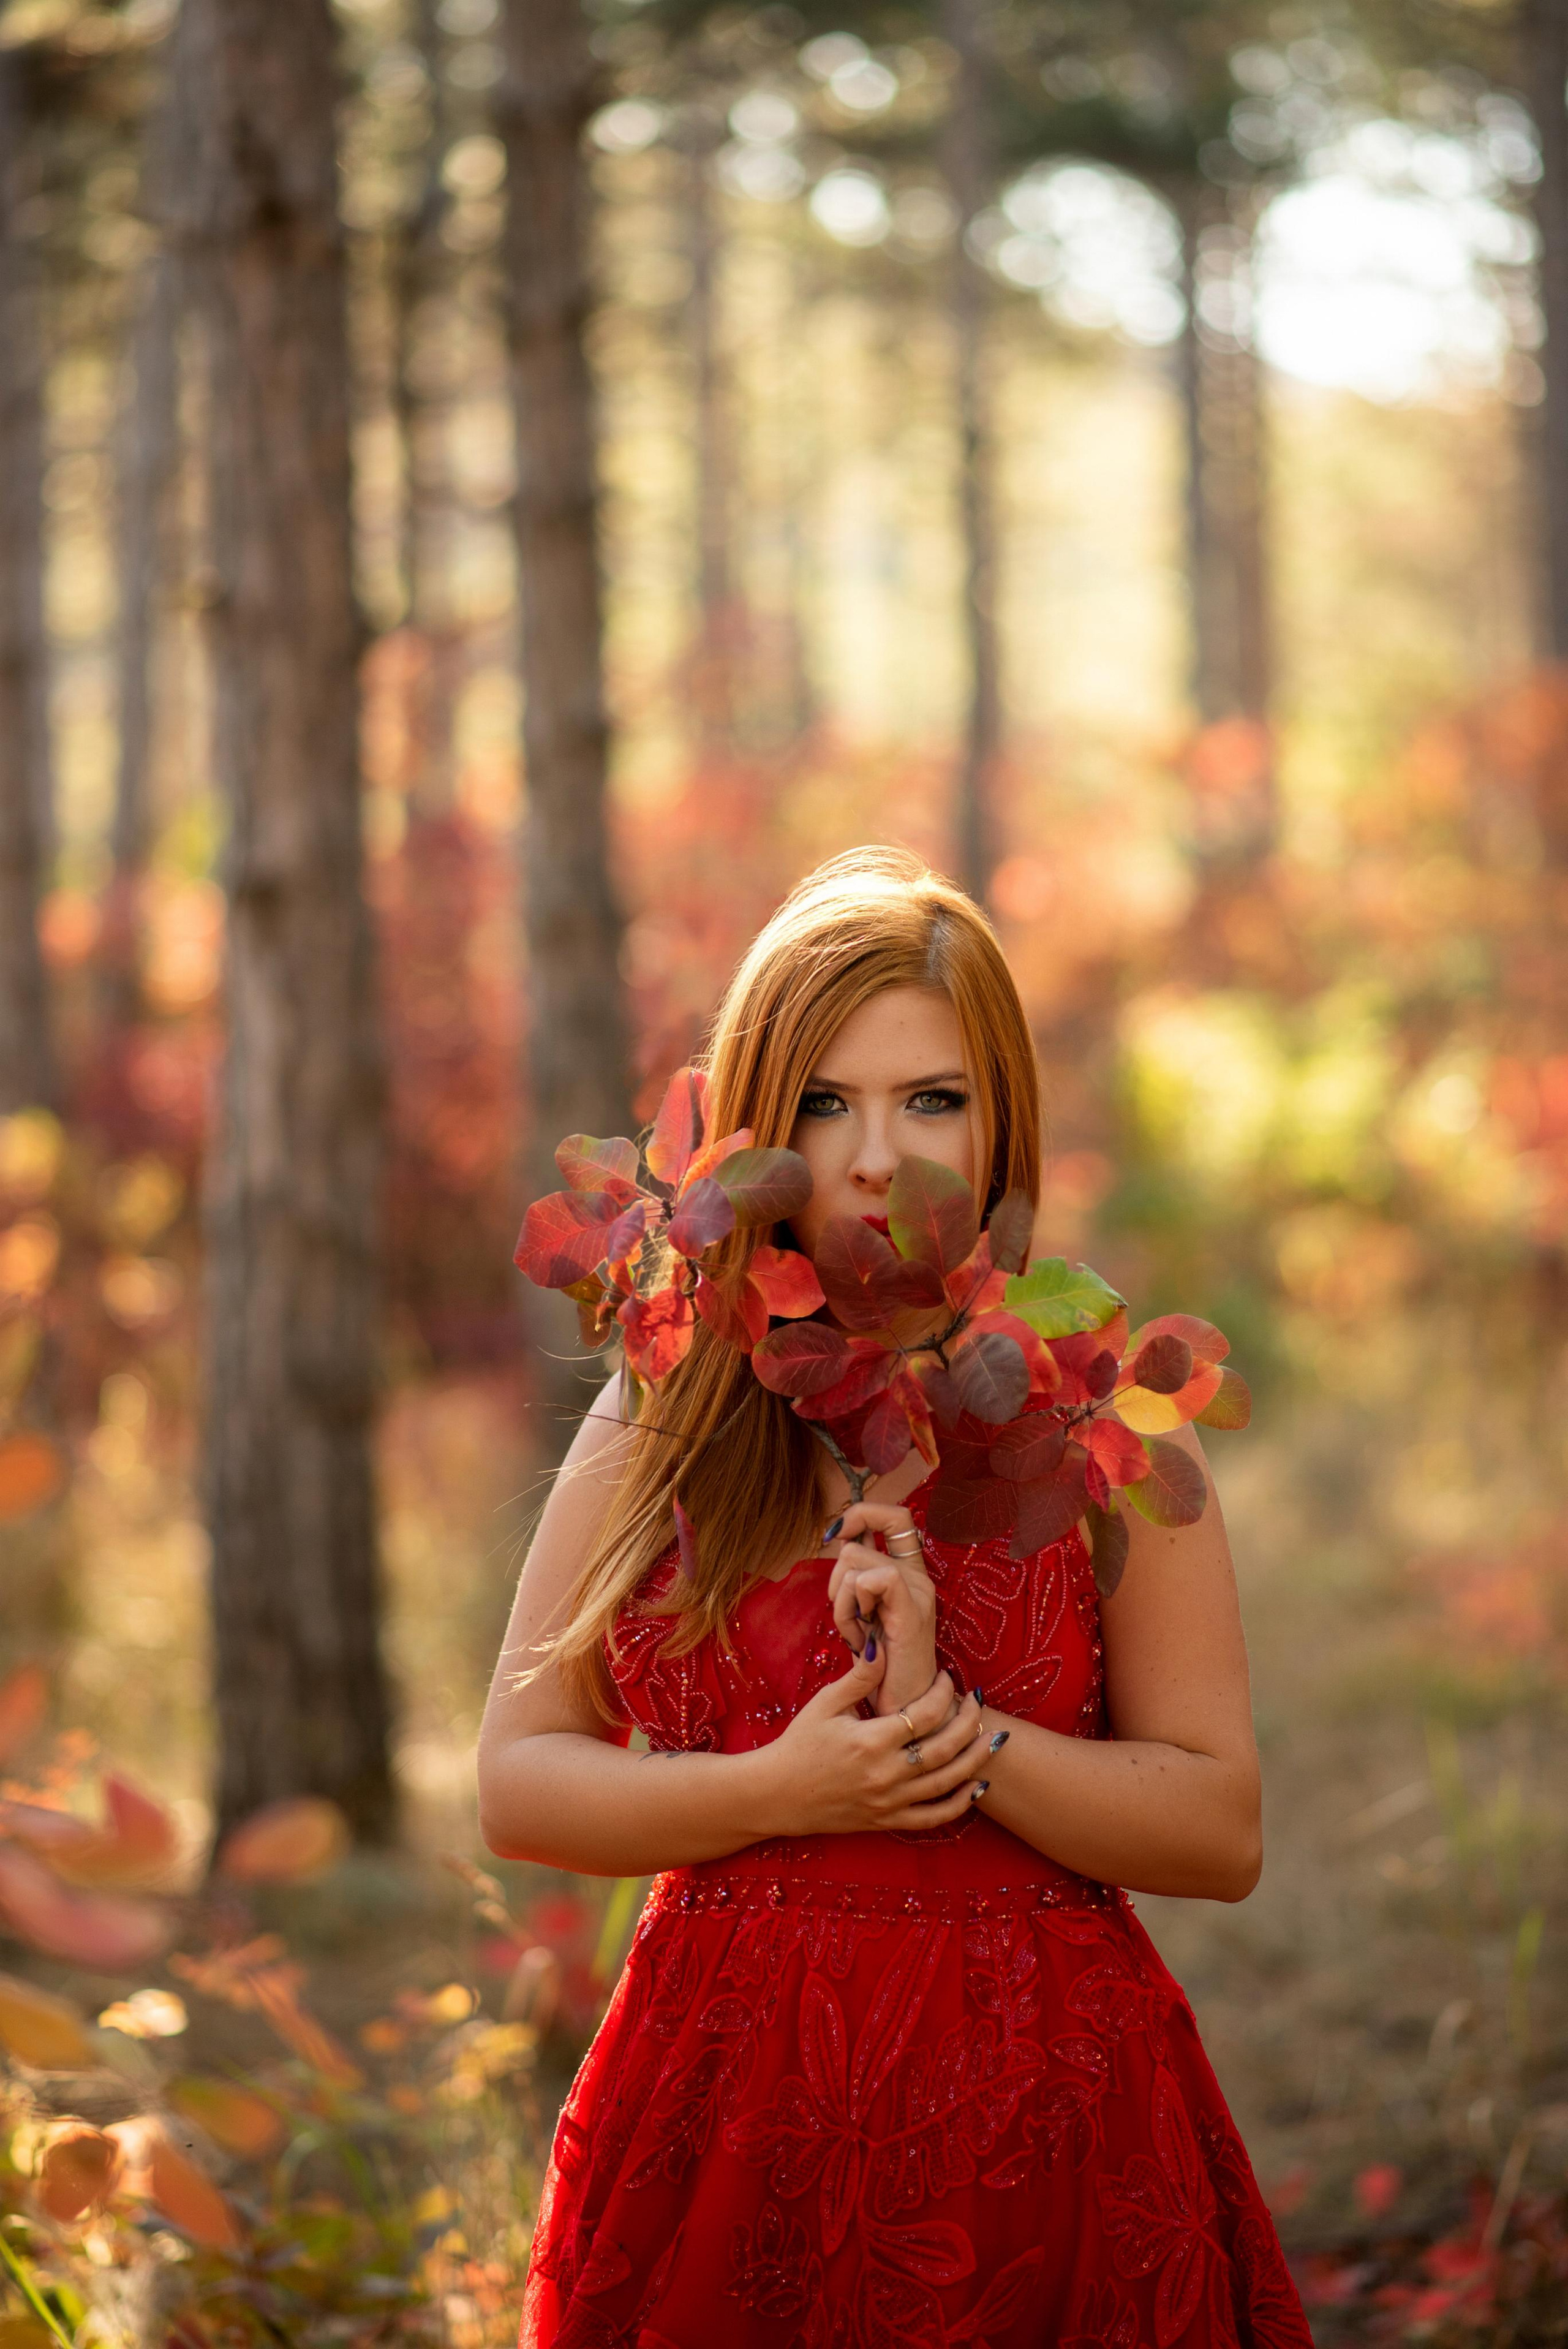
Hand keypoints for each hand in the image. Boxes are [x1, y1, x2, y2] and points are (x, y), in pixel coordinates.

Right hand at [761, 1651, 990, 1836]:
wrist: (778, 1793)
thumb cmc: (800, 1743)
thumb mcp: (825, 1704)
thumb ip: (859, 1678)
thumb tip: (884, 1648)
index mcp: (872, 1740)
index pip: (926, 1714)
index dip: (944, 1693)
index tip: (948, 1678)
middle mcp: (886, 1773)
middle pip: (946, 1747)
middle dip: (969, 1722)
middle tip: (978, 1702)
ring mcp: (889, 1801)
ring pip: (947, 1782)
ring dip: (976, 1759)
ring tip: (994, 1737)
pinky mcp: (888, 1820)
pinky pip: (933, 1817)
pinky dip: (959, 1804)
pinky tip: (977, 1786)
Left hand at [827, 1500, 937, 1717]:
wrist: (904, 1714)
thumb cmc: (881, 1671)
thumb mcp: (865, 1617)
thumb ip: (856, 1582)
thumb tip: (837, 1540)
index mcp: (909, 1575)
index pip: (895, 1515)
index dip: (862, 1512)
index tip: (836, 1535)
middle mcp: (919, 1577)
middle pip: (860, 1539)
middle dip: (836, 1577)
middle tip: (848, 1614)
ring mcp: (919, 1592)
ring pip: (854, 1563)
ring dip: (841, 1603)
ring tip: (857, 1637)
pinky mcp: (912, 1610)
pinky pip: (871, 1580)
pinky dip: (851, 1609)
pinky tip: (861, 1638)